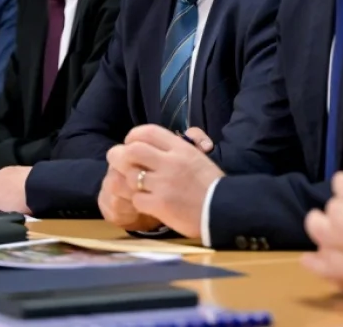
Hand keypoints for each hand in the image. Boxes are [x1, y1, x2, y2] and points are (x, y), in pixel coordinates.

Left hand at [105, 124, 223, 237]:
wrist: (223, 210)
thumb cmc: (212, 183)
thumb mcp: (200, 156)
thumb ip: (185, 143)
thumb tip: (177, 134)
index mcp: (181, 148)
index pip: (147, 132)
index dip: (132, 136)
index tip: (129, 144)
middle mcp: (170, 163)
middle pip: (132, 151)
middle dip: (120, 156)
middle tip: (119, 163)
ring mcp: (164, 185)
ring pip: (130, 176)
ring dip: (129, 181)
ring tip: (136, 186)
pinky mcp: (160, 205)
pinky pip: (136, 200)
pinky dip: (138, 202)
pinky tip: (146, 203)